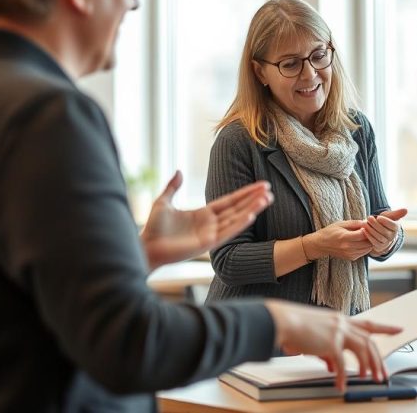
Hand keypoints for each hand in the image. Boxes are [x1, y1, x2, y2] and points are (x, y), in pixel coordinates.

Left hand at [140, 171, 272, 268]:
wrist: (146, 246)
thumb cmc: (153, 228)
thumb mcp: (164, 201)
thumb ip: (173, 186)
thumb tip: (180, 171)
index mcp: (204, 214)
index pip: (230, 201)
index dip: (245, 193)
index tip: (261, 185)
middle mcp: (211, 224)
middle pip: (237, 208)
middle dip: (254, 199)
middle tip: (270, 190)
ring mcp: (211, 234)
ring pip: (236, 219)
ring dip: (252, 209)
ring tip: (267, 199)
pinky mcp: (208, 244)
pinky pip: (228, 232)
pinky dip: (240, 224)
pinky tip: (252, 215)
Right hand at [265, 300, 401, 390]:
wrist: (281, 321)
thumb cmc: (294, 327)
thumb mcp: (315, 339)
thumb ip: (327, 352)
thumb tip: (334, 366)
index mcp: (340, 320)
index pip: (368, 323)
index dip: (385, 327)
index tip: (398, 329)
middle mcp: (342, 323)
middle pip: (369, 341)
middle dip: (379, 359)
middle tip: (383, 374)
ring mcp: (338, 332)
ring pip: (363, 350)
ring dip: (369, 366)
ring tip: (369, 379)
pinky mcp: (331, 343)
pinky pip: (342, 364)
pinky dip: (343, 376)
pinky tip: (341, 385)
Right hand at [304, 221, 373, 260]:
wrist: (320, 244)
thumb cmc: (330, 232)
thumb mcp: (341, 224)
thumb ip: (355, 223)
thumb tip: (367, 222)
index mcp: (344, 237)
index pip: (363, 234)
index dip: (368, 229)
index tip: (367, 225)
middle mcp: (347, 248)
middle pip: (367, 243)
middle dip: (370, 236)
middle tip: (369, 231)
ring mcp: (349, 254)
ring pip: (367, 249)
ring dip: (369, 242)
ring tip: (365, 236)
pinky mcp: (350, 258)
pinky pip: (363, 253)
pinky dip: (365, 248)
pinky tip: (361, 242)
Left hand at [361, 208, 406, 255]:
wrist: (377, 230)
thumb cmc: (383, 221)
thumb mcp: (389, 216)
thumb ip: (396, 213)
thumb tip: (406, 210)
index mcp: (396, 227)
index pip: (392, 225)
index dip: (385, 222)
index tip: (378, 217)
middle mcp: (392, 236)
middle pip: (384, 231)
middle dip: (375, 224)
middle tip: (368, 218)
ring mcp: (386, 242)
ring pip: (379, 237)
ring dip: (371, 230)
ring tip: (364, 223)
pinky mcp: (380, 246)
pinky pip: (374, 242)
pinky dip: (368, 236)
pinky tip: (364, 230)